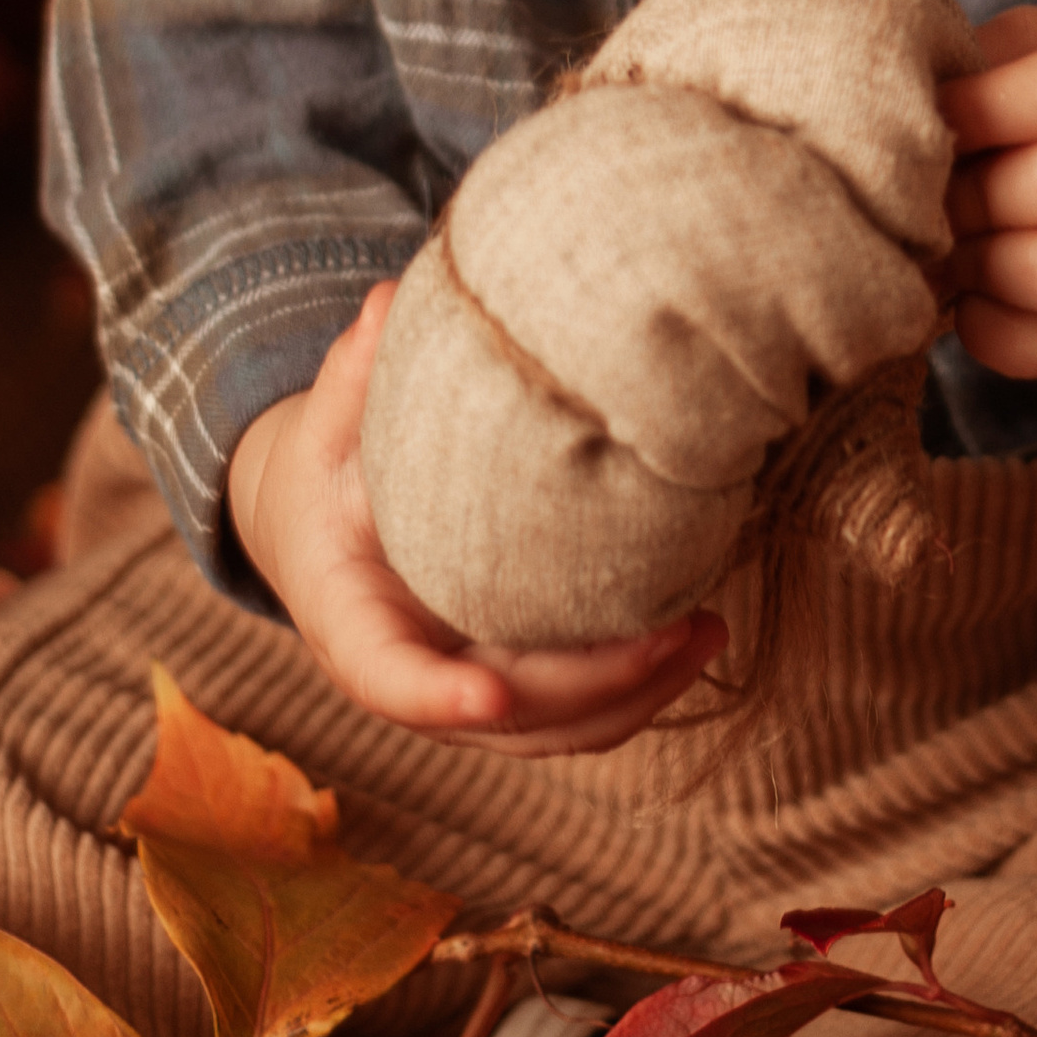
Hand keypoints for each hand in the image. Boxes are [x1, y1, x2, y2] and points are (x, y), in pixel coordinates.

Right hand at [225, 284, 727, 752]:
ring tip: (710, 634)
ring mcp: (466, 691)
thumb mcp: (327, 427)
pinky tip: (697, 637)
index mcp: (350, 625)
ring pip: (553, 730)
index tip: (488, 694)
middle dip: (593, 687)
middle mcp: (412, 679)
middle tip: (678, 632)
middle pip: (504, 716)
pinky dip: (637, 690)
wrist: (326, 533)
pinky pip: (576, 714)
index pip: (388, 680)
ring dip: (636, 697)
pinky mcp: (512, 687)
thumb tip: (385, 307)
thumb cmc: (328, 476)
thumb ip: (352, 377)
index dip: (437, 693)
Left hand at [940, 8, 1036, 379]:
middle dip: (971, 190)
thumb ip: (975, 63)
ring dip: (977, 261)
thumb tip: (888, 112)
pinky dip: (983, 329)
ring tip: (942, 239)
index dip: (985, 105)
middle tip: (924, 187)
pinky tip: (962, 290)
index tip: (934, 112)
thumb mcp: (1033, 46)